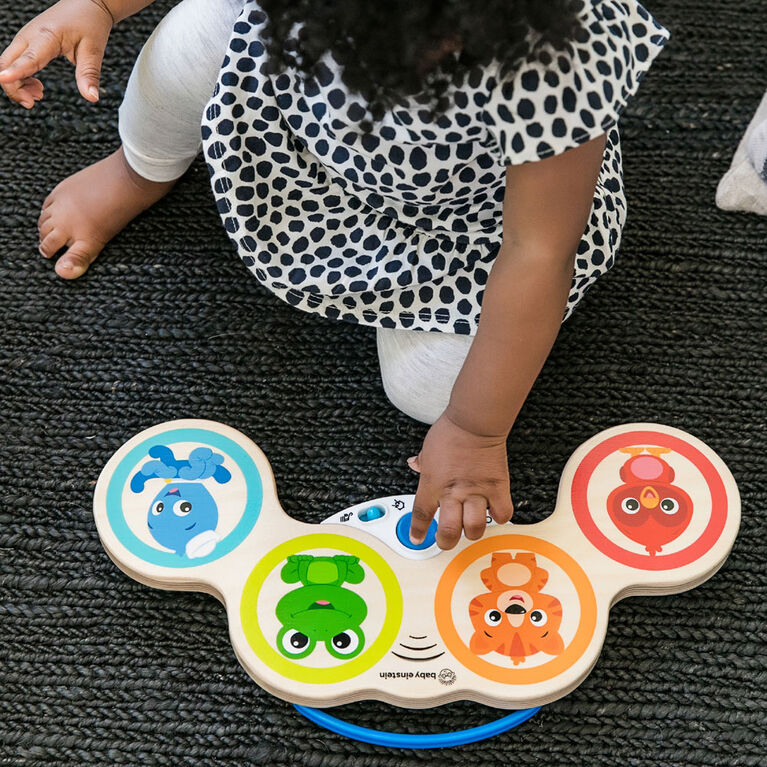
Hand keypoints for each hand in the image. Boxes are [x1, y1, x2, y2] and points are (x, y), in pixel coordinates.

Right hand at [0, 0, 112, 108]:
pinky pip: (13, 62)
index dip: (15, 71)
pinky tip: (37, 87)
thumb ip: (90, 74)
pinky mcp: (25, 43)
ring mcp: (24, 39)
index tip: (4, 78)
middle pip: (6, 63)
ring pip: (6, 64)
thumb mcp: (94, 50)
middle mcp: (29, 36)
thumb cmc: (89, 24)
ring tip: (40, 94)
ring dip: (17, 85)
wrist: (85, 5)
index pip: (27, 58)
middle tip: (33, 102)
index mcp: (46, 36)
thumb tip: (92, 98)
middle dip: (14, 87)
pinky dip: (20, 78)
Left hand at [408, 412, 514, 549]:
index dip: (418, 531)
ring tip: (469, 526)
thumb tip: (414, 464)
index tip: (418, 539)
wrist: (475, 423)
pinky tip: (493, 511)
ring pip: (474, 528)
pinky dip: (498, 516)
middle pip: (449, 531)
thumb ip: (421, 462)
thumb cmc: (450, 432)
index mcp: (432, 483)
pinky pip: (501, 513)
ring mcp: (477, 492)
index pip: (422, 515)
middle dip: (445, 542)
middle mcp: (453, 492)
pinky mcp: (497, 487)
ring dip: (471, 532)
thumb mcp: (427, 448)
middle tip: (446, 540)